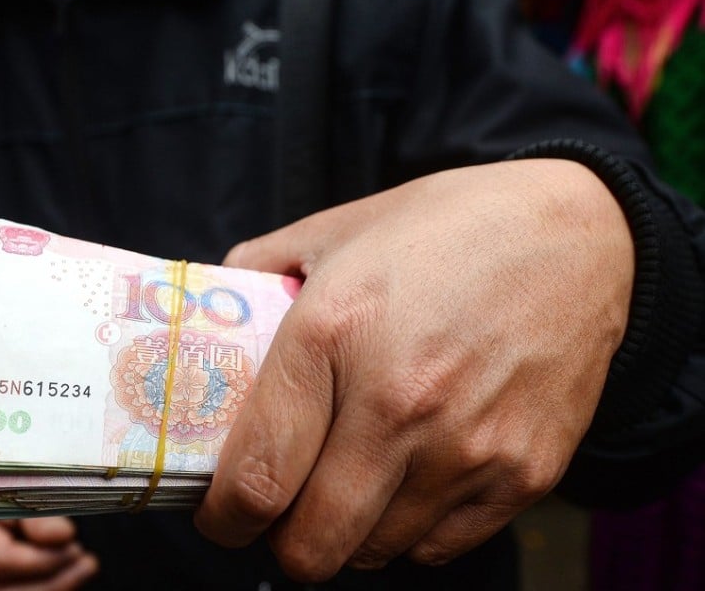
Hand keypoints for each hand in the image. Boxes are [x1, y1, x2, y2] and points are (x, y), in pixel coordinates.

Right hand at [0, 481, 97, 589]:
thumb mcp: (20, 480)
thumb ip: (38, 509)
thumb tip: (61, 537)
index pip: (1, 558)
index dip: (44, 559)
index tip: (75, 544)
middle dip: (51, 580)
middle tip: (85, 562)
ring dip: (48, 588)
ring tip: (79, 569)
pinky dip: (38, 588)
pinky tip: (62, 577)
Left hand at [195, 159, 633, 580]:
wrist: (576, 235)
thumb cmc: (444, 230)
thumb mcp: (334, 230)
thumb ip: (255, 273)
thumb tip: (205, 317)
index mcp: (332, 334)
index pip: (255, 478)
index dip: (222, 518)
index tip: (220, 515)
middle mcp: (400, 402)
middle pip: (311, 546)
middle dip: (280, 541)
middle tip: (280, 507)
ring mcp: (468, 447)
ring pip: (373, 553)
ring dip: (346, 532)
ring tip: (348, 482)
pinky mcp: (523, 473)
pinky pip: (439, 548)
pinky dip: (407, 530)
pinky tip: (406, 479)